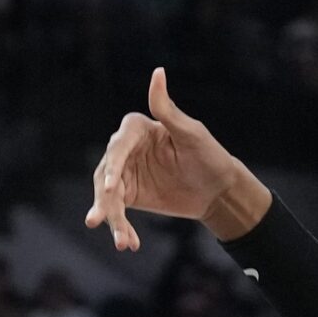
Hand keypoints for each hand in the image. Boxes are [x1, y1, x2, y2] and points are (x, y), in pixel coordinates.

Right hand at [86, 68, 248, 249]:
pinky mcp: (129, 195)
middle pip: (106, 173)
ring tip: (120, 242)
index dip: (114, 166)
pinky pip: (117, 212)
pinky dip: (121, 228)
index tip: (111, 189)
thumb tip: (158, 72)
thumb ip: (168, 109)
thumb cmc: (210, 155)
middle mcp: (127, 149)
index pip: (119, 145)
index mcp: (139, 128)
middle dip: (104, 199)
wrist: (220, 190)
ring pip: (107, 197)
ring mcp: (125, 173)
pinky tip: (129, 244)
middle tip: (98, 220)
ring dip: (111, 220)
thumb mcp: (191, 134)